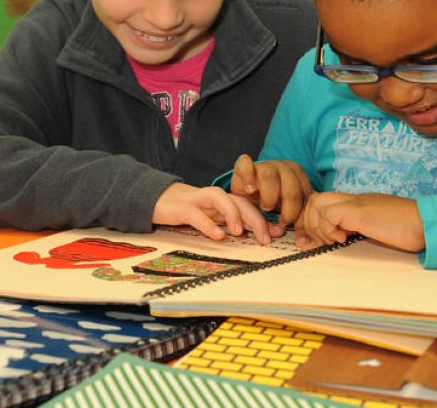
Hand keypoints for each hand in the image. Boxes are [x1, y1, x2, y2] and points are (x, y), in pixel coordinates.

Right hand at [151, 182, 271, 243]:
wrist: (156, 199)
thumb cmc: (189, 210)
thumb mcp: (213, 218)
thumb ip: (234, 224)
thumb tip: (263, 235)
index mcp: (224, 201)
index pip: (249, 205)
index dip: (264, 218)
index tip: (279, 233)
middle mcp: (214, 198)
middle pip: (239, 201)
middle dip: (255, 218)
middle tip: (265, 238)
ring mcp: (197, 200)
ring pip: (219, 198)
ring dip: (232, 213)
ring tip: (239, 232)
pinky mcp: (181, 207)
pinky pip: (196, 214)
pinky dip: (207, 224)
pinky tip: (217, 236)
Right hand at [231, 155, 312, 229]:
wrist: (250, 187)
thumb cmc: (270, 199)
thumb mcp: (284, 210)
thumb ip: (293, 221)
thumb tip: (301, 241)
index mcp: (297, 176)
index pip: (305, 195)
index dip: (301, 215)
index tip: (293, 228)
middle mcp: (283, 167)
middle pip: (292, 187)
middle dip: (289, 209)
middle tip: (282, 221)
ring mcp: (264, 165)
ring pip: (270, 176)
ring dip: (269, 197)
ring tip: (265, 208)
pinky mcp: (244, 166)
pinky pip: (245, 164)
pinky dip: (247, 177)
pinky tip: (250, 190)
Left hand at [295, 192, 423, 252]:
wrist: (427, 223)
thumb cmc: (408, 229)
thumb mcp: (377, 228)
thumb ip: (360, 230)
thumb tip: (341, 241)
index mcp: (357, 203)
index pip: (322, 202)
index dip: (313, 222)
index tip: (315, 242)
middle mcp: (353, 199)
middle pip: (314, 199)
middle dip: (309, 224)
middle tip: (320, 243)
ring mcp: (356, 203)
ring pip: (316, 203)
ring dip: (319, 227)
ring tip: (335, 241)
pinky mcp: (360, 212)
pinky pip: (330, 215)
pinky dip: (331, 230)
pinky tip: (345, 239)